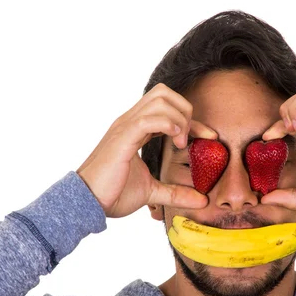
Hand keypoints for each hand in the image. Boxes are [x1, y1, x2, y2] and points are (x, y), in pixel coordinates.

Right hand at [76, 83, 216, 217]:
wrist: (86, 203)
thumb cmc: (112, 194)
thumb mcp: (152, 192)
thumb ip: (176, 193)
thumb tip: (202, 201)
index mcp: (136, 128)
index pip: (168, 108)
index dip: (192, 119)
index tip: (210, 137)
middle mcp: (130, 121)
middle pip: (164, 92)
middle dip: (186, 110)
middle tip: (189, 138)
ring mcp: (125, 127)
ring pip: (160, 99)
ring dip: (179, 117)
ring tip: (180, 142)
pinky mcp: (122, 138)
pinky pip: (148, 119)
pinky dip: (168, 124)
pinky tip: (175, 140)